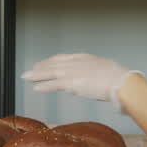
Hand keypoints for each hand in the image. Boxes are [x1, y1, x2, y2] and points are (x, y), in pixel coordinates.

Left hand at [21, 53, 141, 109]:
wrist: (120, 82)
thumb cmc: (118, 79)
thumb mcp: (105, 70)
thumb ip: (94, 74)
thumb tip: (90, 80)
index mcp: (84, 58)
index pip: (63, 58)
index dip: (51, 61)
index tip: (44, 63)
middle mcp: (76, 63)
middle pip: (53, 64)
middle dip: (41, 67)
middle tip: (31, 70)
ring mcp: (73, 72)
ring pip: (50, 73)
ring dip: (37, 75)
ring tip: (26, 77)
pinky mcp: (72, 83)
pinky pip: (54, 85)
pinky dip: (44, 86)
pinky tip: (36, 88)